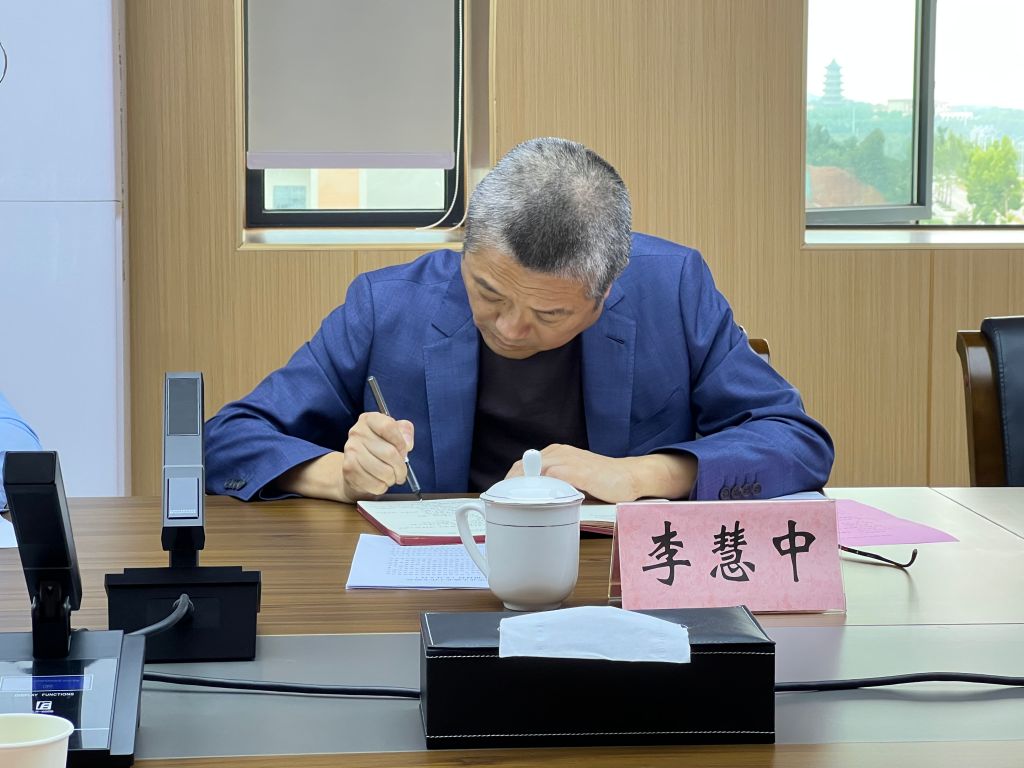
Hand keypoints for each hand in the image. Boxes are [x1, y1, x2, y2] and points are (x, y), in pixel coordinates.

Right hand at [339, 411, 414, 501]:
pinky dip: (382, 486)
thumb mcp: (395, 433)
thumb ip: (405, 432)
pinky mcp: (349, 469)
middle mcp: (357, 432)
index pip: (388, 427)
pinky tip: (380, 482)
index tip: (404, 451)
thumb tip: (407, 444)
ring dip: (392, 478)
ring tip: (391, 477)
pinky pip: (375, 483)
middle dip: (400, 467)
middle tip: (401, 472)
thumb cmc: (380, 448)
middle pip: (389, 453)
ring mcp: (351, 451)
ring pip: (383, 471)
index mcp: (369, 419)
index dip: (401, 442)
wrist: (356, 466)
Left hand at [504, 445, 695, 502]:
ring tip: (511, 508)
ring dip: (519, 490)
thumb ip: (555, 488)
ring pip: (532, 472)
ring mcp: (567, 460)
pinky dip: (538, 492)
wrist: (631, 478)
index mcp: (555, 454)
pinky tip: (532, 506)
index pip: (522, 465)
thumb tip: (533, 507)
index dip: (509, 482)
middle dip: (509, 487)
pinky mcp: (576, 471)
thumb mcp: (573, 482)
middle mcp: (558, 453)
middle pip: (521, 468)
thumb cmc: (604, 484)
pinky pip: (549, 480)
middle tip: (502, 507)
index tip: (500, 498)